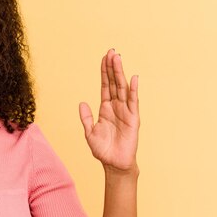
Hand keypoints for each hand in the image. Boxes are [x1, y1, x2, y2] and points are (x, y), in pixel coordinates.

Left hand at [79, 49, 138, 172]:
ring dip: (120, 73)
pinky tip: (133, 78)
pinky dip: (133, 90)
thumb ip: (85, 117)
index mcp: (105, 108)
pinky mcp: (133, 119)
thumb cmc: (103, 149)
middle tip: (111, 51)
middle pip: (114, 83)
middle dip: (112, 67)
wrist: (113, 164)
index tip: (104, 58)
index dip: (104, 72)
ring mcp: (125, 112)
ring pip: (123, 88)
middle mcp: (116, 107)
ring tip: (118, 58)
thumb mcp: (89, 132)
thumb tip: (82, 102)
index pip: (105, 86)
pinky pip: (133, 102)